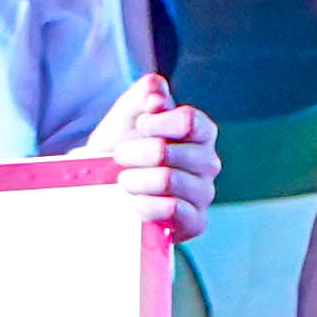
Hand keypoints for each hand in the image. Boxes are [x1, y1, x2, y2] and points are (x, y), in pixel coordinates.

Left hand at [87, 83, 221, 246]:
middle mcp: (208, 162)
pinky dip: (145, 205)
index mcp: (200, 132)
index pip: (189, 121)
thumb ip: (145, 94)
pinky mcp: (195, 222)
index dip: (157, 123)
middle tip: (120, 157)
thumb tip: (156, 97)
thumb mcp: (129, 115)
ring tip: (123, 180)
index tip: (140, 126)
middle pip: (168, 152)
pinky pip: (171, 210)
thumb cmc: (123, 148)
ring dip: (134, 180)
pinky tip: (136, 202)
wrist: (107, 189)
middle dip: (134, 153)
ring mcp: (203, 193)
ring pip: (167, 180)